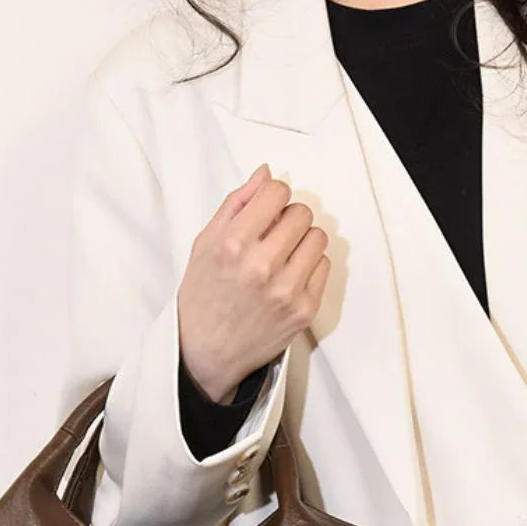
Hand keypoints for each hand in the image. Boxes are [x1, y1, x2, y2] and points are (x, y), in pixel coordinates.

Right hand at [177, 163, 329, 401]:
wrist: (207, 352)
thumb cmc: (203, 296)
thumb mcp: (205, 243)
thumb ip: (237, 204)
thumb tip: (266, 173)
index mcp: (233, 244)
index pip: (276, 193)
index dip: (273, 197)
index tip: (267, 209)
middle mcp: (261, 266)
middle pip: (301, 213)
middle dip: (288, 218)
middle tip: (273, 235)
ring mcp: (286, 290)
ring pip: (318, 237)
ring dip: (302, 240)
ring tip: (283, 255)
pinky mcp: (304, 310)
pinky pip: (323, 266)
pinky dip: (309, 266)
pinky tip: (289, 276)